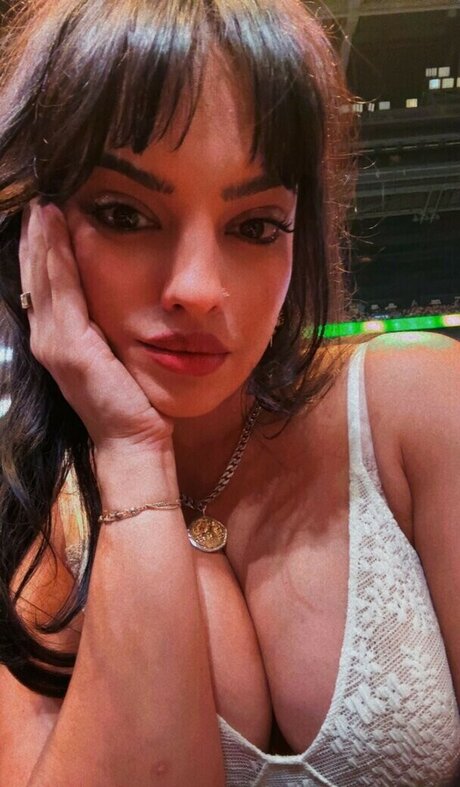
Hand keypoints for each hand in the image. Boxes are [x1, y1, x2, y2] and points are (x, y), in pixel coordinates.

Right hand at [19, 202, 172, 450]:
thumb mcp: (111, 356)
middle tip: (36, 202)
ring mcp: (53, 342)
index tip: (43, 219)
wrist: (131, 439)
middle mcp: (46, 339)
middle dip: (35, 239)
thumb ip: (101, 329)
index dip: (40, 253)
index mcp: (56, 341)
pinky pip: (60, 288)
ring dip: (41, 239)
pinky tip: (54, 227)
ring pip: (42, 277)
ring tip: (42, 206)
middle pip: (35, 277)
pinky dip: (54, 255)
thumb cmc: (129, 400)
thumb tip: (109, 299)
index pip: (43, 287)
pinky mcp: (69, 344)